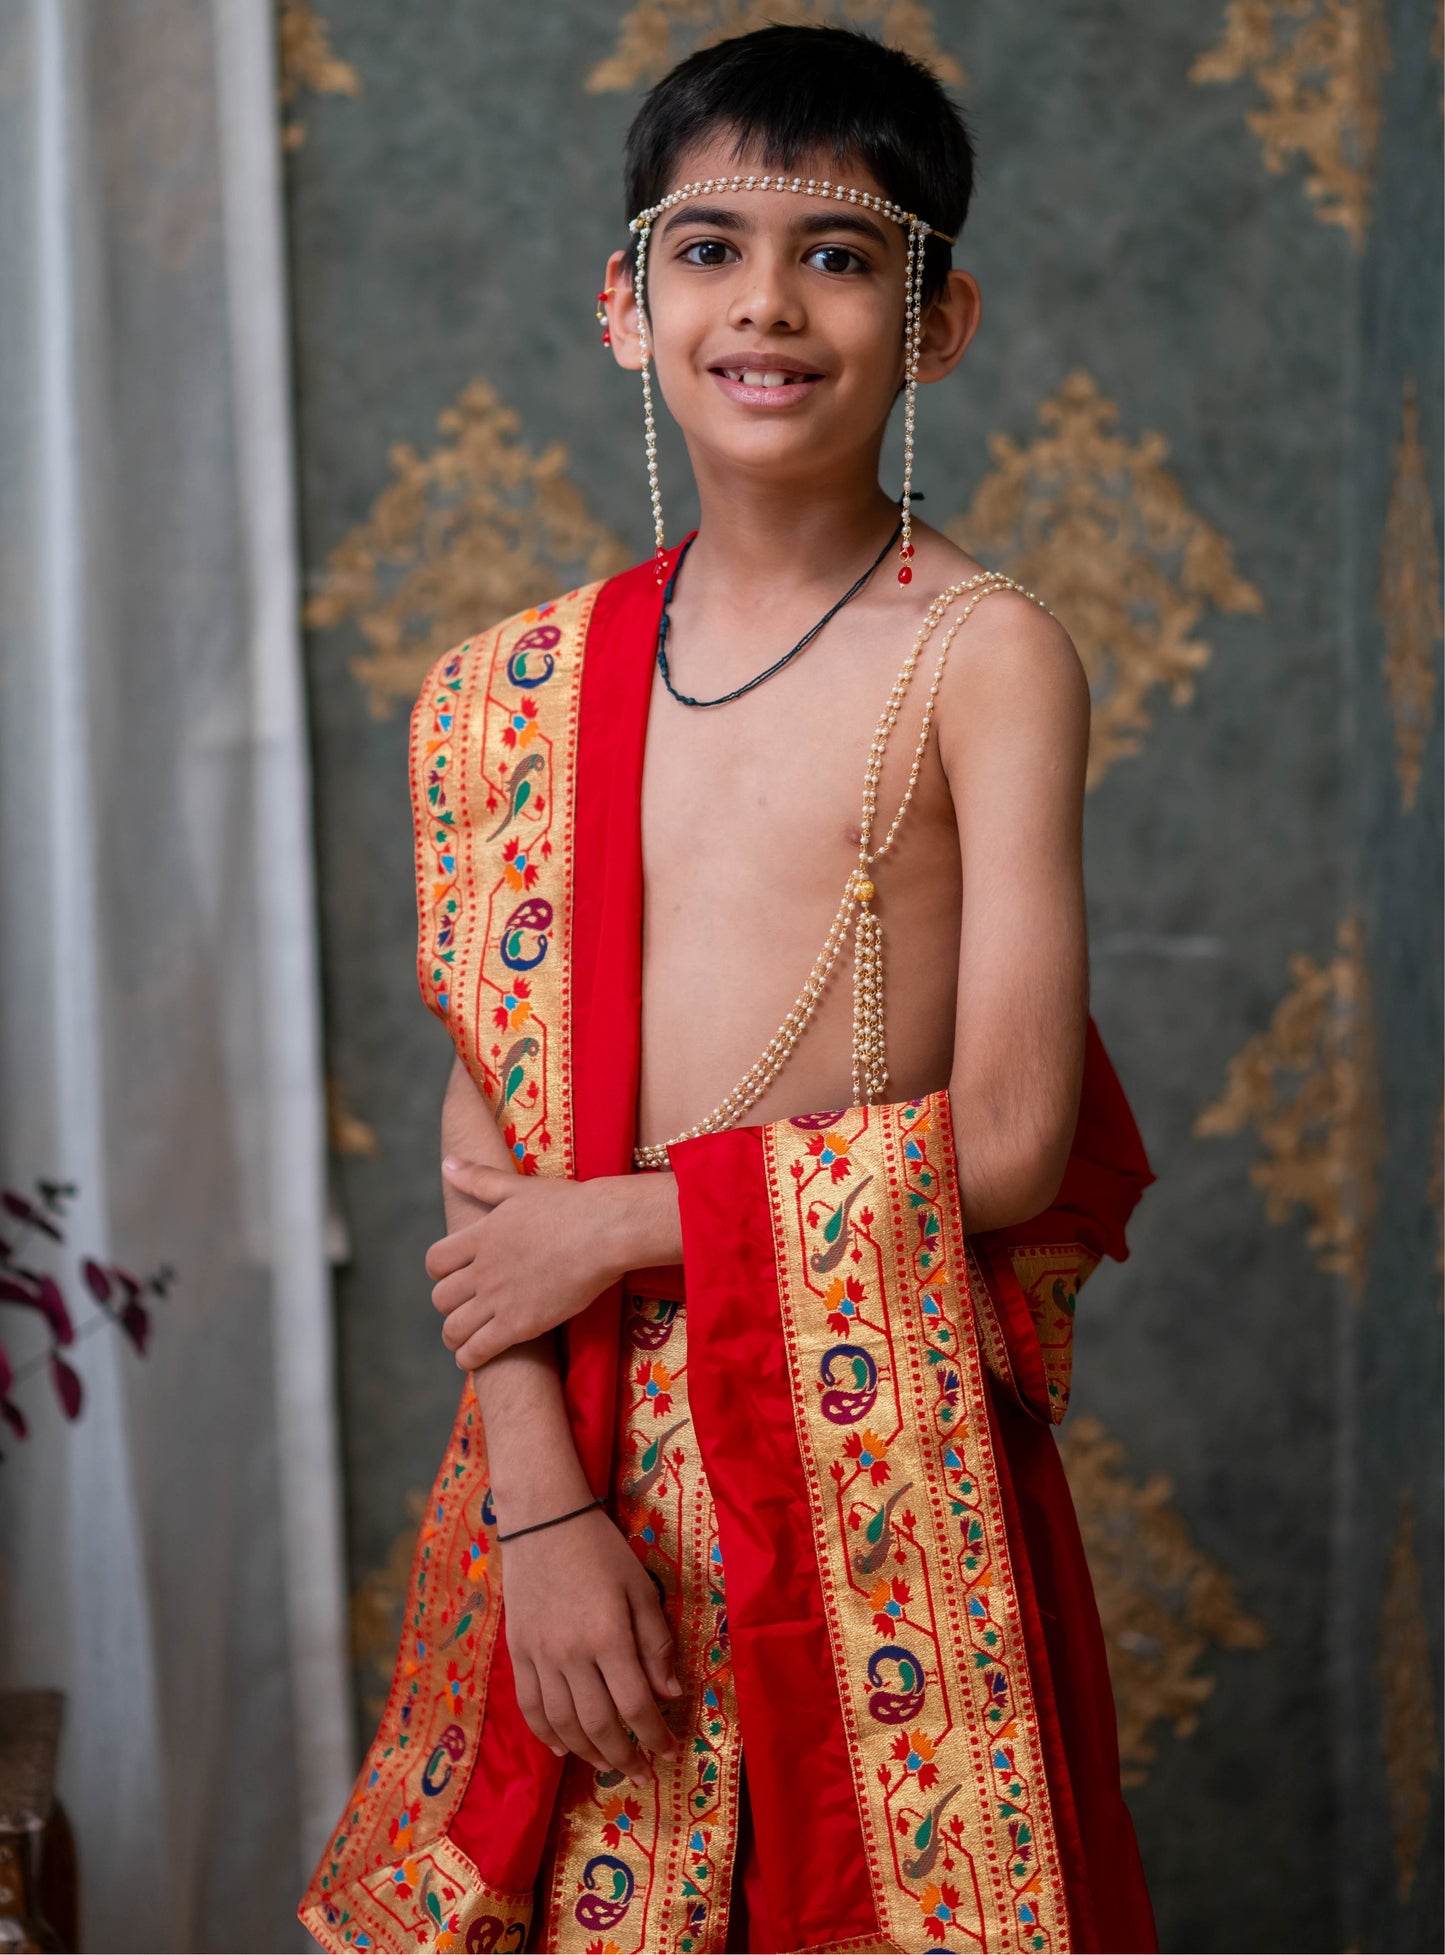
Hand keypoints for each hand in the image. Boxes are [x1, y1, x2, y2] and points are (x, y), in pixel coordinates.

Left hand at [426, 1162, 630, 1368]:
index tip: (453, 1277)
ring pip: (453, 1328)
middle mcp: (482, 1269)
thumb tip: (447, 1164)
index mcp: (479, 1235)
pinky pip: (478, 1350)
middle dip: (449, 1305)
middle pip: (441, 1297)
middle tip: (464, 1309)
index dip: (439, 1273)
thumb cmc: (569, 1205)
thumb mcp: (518, 1187)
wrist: (605, 1230)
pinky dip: (469, 1358)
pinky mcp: (519, 1325)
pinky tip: (475, 1357)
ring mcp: (499, 1299)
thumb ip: (479, 1179)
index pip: (435, 1262)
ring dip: (454, 1336)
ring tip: (464, 1340)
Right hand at [502, 1504, 682, 1781]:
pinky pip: (530, 1706)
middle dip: (623, 1756)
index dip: (655, 1735)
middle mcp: (572, 1655)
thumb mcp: (641, 1588)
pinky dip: (546, 1734)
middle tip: (640, 1772)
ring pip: (562, 1723)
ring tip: (608, 1764)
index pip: (636, 1705)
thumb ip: (656, 1643)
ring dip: (587, 1753)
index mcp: (609, 1637)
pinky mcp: (518, 1653)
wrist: (543, 1522)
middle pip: (598, 1725)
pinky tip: (563, 1748)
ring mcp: (540, 1657)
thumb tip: (670, 1694)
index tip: (669, 1750)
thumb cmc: (601, 1550)